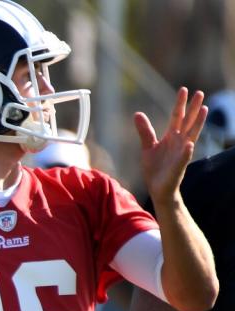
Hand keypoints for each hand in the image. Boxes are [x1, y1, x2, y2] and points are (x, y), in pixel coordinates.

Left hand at [134, 87, 206, 205]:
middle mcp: (179, 143)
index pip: (177, 117)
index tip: (184, 89)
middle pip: (187, 122)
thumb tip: (137, 113)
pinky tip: (190, 143)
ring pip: (191, 136)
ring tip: (203, 109)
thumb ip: (145, 131)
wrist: (158, 189)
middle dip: (193, 108)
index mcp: (171, 137)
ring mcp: (180, 154)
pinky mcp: (178, 168)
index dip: (180, 104)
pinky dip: (186, 151)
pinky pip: (183, 159)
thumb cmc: (155, 168)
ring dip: (197, 124)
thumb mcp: (147, 147)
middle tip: (200, 92)